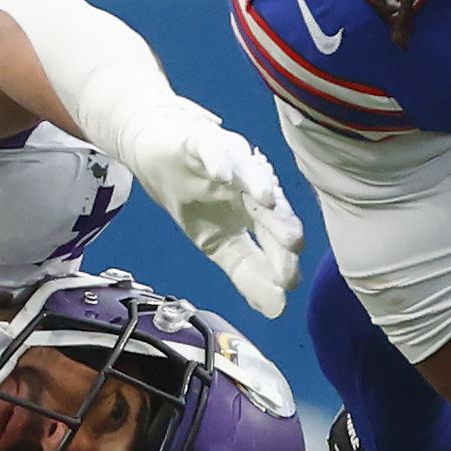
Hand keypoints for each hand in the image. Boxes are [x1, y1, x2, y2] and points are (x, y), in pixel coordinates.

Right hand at [120, 101, 305, 316]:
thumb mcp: (215, 242)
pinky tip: (222, 175)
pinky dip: (217, 160)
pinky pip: (210, 148)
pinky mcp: (200, 141)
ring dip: (257, 185)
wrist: (155, 144)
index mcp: (252, 216)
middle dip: (281, 225)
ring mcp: (227, 163)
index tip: (287, 287)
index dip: (280, 262)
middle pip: (268, 208)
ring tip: (268, 200)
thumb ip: (247, 273)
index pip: (271, 242)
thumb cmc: (191, 192)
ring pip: (246, 173)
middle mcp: (246, 189)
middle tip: (295, 244)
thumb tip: (278, 309)